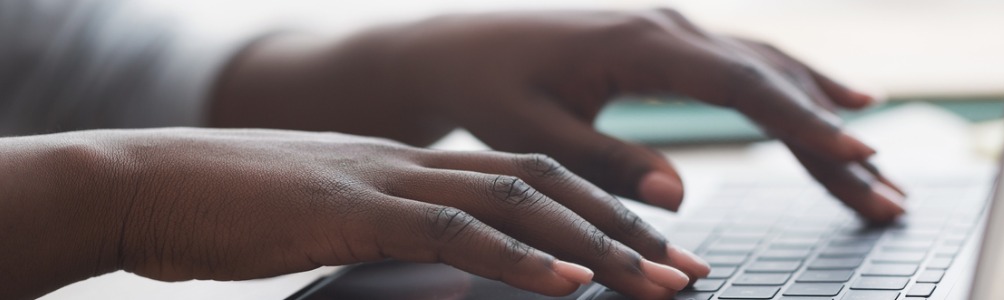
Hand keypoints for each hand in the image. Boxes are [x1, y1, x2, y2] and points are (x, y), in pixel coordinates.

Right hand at [0, 128, 707, 298]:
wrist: (141, 182)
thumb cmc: (230, 212)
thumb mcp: (332, 223)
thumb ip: (399, 241)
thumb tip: (459, 277)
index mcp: (416, 164)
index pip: (532, 178)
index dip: (601, 213)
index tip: (657, 251)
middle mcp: (415, 163)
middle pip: (546, 184)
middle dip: (625, 231)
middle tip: (691, 271)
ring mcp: (384, 180)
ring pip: (516, 201)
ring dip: (595, 244)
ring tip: (659, 282)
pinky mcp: (348, 211)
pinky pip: (447, 233)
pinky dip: (515, 258)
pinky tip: (566, 282)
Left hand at [214, 8, 905, 222]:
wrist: (452, 46)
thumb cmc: (484, 89)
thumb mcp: (532, 136)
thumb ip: (605, 164)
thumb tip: (680, 195)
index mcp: (641, 43)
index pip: (744, 86)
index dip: (806, 124)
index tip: (861, 157)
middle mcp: (669, 25)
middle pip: (774, 81)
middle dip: (833, 140)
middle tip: (889, 195)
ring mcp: (673, 28)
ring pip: (769, 71)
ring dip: (825, 119)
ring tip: (877, 170)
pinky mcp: (669, 42)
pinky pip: (747, 67)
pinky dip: (795, 92)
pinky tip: (831, 106)